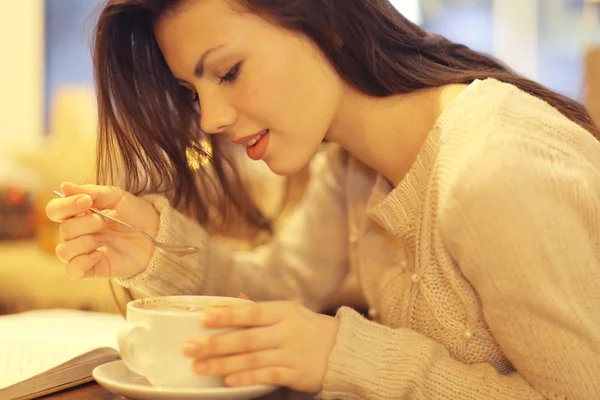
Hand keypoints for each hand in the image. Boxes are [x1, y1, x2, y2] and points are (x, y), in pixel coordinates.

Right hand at [45, 182, 159, 278]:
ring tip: (106, 237)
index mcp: (78, 214)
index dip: (66, 205)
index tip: (87, 201)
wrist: (155, 233)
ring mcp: (83, 252)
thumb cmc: (134, 214)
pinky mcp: (92, 269)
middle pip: (64, 231)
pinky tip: (99, 253)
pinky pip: (73, 270)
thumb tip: (64, 186)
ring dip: (87, 241)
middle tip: (109, 219)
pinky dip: (83, 261)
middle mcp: (76, 234)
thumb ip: (91, 191)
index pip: (55, 211)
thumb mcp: (116, 197)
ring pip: (64, 251)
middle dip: (88, 223)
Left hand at [182, 301, 338, 392]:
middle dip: (215, 344)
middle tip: (189, 348)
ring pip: (252, 359)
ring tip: (199, 367)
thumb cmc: (310, 330)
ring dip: (223, 364)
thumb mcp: (290, 313)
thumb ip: (262, 312)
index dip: (226, 315)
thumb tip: (232, 304)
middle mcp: (287, 331)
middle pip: (246, 338)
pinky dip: (248, 378)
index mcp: (284, 311)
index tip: (202, 319)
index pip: (251, 312)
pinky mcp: (296, 373)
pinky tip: (229, 381)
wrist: (344, 350)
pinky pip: (268, 376)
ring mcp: (292, 353)